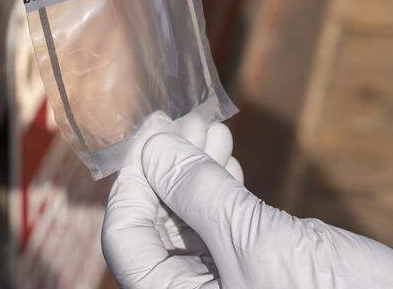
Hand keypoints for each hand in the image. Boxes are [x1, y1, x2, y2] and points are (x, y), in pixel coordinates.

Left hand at [102, 124, 392, 288]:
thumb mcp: (256, 242)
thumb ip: (199, 193)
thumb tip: (155, 146)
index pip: (126, 241)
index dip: (133, 181)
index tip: (150, 130)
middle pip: (156, 228)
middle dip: (164, 169)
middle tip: (178, 120)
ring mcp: (233, 283)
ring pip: (191, 222)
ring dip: (193, 170)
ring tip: (206, 127)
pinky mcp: (266, 270)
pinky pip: (225, 225)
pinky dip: (221, 186)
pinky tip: (223, 155)